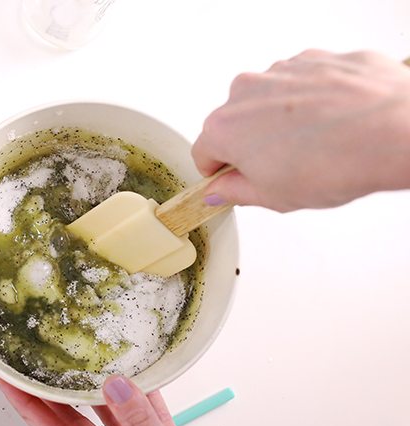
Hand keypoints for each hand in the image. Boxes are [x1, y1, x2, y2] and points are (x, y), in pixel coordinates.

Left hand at [0, 375, 268, 425]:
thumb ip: (143, 425)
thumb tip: (115, 386)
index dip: (27, 405)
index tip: (7, 380)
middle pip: (73, 420)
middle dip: (50, 391)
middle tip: (32, 361)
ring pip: (109, 413)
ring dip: (96, 387)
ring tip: (79, 359)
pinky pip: (146, 414)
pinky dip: (142, 392)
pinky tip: (138, 372)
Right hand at [192, 50, 409, 211]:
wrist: (393, 129)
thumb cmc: (335, 162)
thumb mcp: (273, 196)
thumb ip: (236, 191)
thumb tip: (221, 189)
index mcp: (225, 128)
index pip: (204, 154)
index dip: (219, 172)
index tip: (234, 180)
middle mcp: (246, 91)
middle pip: (233, 124)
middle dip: (250, 145)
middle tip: (280, 169)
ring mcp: (280, 70)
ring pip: (267, 103)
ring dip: (279, 123)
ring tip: (312, 146)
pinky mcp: (313, 59)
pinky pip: (300, 86)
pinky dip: (309, 103)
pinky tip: (331, 124)